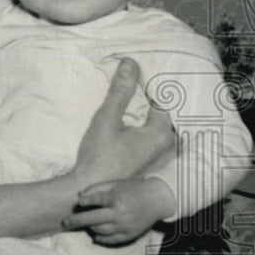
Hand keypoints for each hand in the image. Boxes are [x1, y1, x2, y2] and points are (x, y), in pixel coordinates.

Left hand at [62, 176, 174, 244]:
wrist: (156, 200)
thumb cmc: (132, 188)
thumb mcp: (115, 183)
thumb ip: (96, 188)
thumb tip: (79, 196)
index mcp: (117, 199)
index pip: (97, 200)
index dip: (86, 201)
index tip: (78, 202)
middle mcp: (120, 214)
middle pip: (93, 220)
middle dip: (76, 221)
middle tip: (64, 222)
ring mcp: (125, 227)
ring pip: (100, 231)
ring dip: (89, 227)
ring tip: (84, 223)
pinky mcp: (129, 236)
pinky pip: (110, 240)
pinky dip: (100, 238)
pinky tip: (94, 234)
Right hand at [73, 59, 175, 187]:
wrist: (88, 190)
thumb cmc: (99, 156)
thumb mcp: (107, 119)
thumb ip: (120, 91)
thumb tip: (130, 63)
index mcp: (161, 133)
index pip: (161, 98)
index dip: (147, 83)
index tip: (134, 72)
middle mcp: (166, 145)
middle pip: (159, 112)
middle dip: (147, 97)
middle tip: (132, 80)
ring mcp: (158, 156)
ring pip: (154, 124)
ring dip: (143, 112)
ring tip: (127, 98)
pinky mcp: (148, 162)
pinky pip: (149, 136)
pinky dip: (140, 126)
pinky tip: (126, 123)